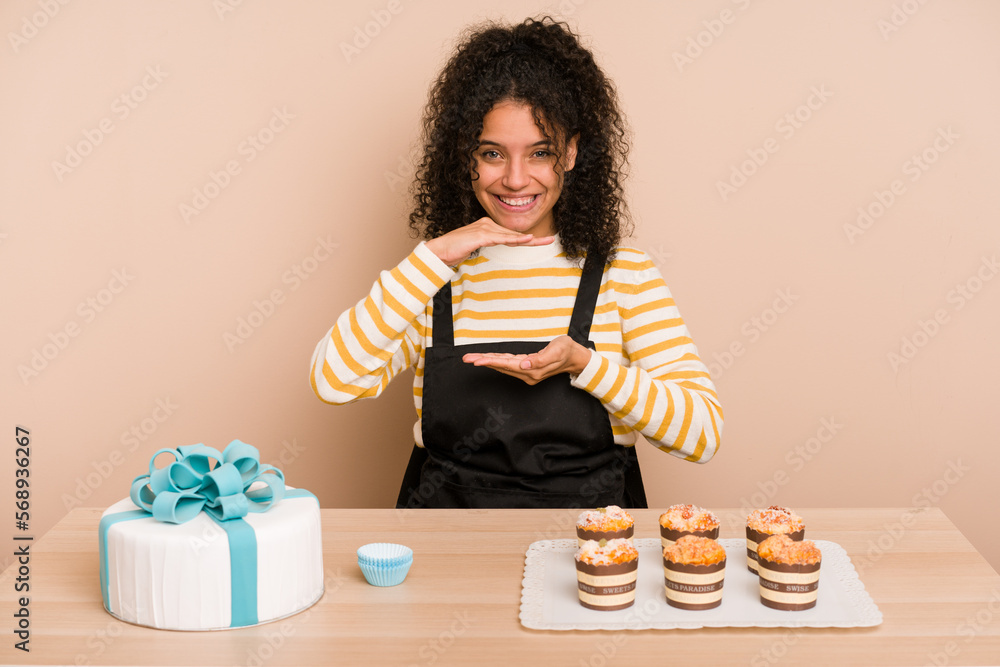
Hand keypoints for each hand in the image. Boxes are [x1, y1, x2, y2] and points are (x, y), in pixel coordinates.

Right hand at [424, 217, 553, 265]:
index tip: (540, 241)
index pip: (510, 234)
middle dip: (533, 238)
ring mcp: (484, 229)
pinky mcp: (480, 235)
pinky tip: (526, 239)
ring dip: (527, 240)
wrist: (438, 251)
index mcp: (487, 226)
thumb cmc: (454, 250)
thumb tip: (496, 245)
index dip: (526, 238)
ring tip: (543, 241)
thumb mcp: (475, 246)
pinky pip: (501, 238)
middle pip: (513, 233)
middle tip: (549, 240)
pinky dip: (514, 239)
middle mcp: (487, 224)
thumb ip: (487, 243)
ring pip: (510, 236)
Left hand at [462, 335, 591, 384]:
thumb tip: (524, 365)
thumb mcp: (557, 351)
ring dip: (487, 362)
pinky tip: (487, 359)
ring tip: (472, 359)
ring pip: (502, 366)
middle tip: (466, 359)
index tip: (476, 361)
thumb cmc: (566, 351)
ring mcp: (527, 372)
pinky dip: (496, 361)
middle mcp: (527, 373)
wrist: (575, 357)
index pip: (507, 365)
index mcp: (533, 370)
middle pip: (501, 367)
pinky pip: (507, 365)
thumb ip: (540, 359)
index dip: (490, 362)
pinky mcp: (527, 368)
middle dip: (483, 362)